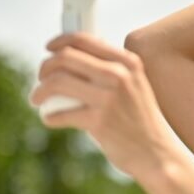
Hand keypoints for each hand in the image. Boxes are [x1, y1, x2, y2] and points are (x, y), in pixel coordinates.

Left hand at [28, 31, 180, 179]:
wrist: (157, 154)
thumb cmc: (140, 120)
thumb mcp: (136, 86)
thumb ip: (114, 69)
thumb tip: (77, 53)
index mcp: (127, 62)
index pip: (84, 39)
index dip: (59, 41)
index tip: (48, 50)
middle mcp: (119, 75)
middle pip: (66, 58)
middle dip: (45, 67)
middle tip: (40, 79)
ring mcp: (109, 98)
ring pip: (58, 82)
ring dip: (40, 91)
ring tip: (36, 100)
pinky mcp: (99, 121)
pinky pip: (61, 113)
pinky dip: (50, 116)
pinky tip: (49, 120)